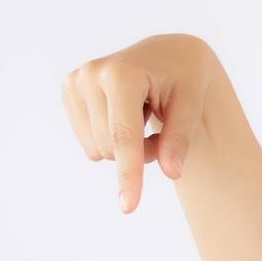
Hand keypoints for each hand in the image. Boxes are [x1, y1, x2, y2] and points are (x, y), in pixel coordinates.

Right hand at [59, 33, 220, 213]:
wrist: (168, 54)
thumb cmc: (185, 78)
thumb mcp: (192, 104)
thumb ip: (180, 138)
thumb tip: (172, 172)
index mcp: (122, 73)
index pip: (124, 136)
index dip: (128, 174)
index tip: (128, 207)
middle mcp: (92, 74)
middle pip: (112, 147)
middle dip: (141, 151)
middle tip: (161, 128)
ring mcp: (76, 81)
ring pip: (98, 149)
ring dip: (126, 147)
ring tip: (144, 116)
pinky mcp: (69, 89)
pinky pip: (89, 141)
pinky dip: (111, 138)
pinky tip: (126, 113)